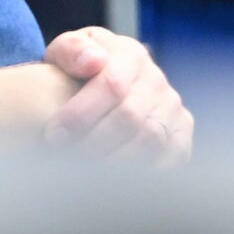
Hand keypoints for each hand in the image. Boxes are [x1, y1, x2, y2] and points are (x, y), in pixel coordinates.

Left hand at [43, 27, 190, 166]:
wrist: (103, 83)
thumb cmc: (77, 70)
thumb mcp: (67, 51)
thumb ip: (71, 50)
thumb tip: (93, 61)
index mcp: (131, 55)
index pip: (112, 85)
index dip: (80, 114)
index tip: (53, 136)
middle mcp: (158, 82)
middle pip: (130, 118)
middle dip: (92, 142)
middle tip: (62, 160)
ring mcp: (174, 111)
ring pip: (150, 143)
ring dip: (113, 162)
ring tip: (81, 174)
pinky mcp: (181, 138)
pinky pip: (169, 162)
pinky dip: (140, 176)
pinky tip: (108, 184)